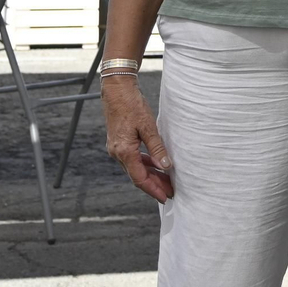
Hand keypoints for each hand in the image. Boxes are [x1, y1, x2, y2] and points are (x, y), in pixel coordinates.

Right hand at [102, 76, 173, 202]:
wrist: (116, 89)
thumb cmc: (131, 104)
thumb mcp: (148, 126)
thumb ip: (157, 147)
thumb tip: (166, 165)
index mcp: (124, 151)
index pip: (140, 178)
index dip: (153, 189)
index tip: (165, 197)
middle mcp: (117, 153)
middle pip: (137, 176)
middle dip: (154, 185)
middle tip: (171, 192)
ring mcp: (116, 148)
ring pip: (135, 168)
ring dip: (150, 175)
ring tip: (166, 181)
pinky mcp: (118, 143)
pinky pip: (132, 159)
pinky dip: (144, 164)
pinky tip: (155, 165)